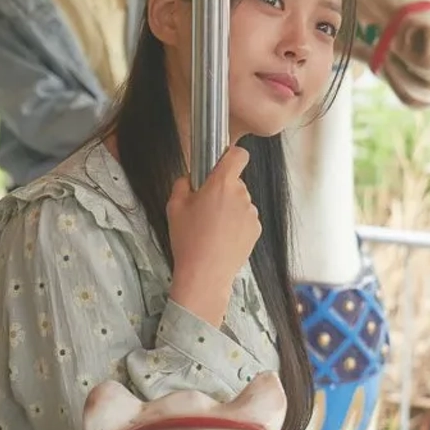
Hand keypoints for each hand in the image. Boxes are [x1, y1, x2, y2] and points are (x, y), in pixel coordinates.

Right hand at [165, 145, 260, 323]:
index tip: (221, 163)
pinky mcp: (256, 230)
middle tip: (204, 207)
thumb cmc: (188, 241)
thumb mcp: (174, 206)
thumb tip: (191, 178)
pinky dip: (236, 224)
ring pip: (240, 201)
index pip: (238, 155)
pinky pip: (245, 218)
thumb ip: (183, 183)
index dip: (231, 156)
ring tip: (211, 228)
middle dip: (221, 190)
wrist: (205, 275)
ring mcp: (251, 213)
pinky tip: (221, 237)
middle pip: (234, 182)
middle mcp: (241, 195)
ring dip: (229, 208)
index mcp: (221, 184)